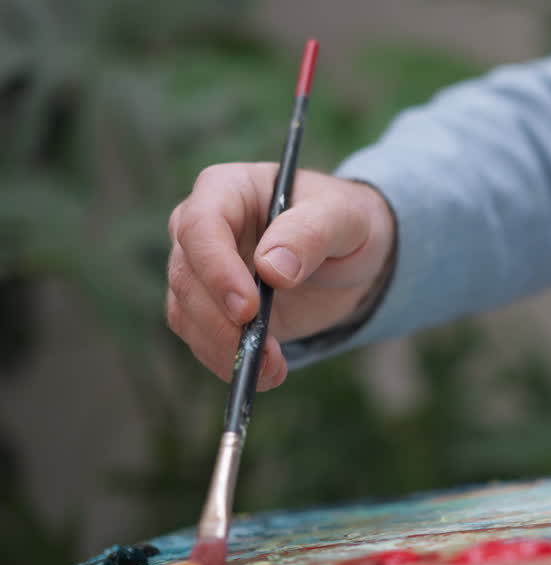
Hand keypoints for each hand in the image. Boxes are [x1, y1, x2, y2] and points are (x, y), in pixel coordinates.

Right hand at [166, 163, 394, 389]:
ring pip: (186, 313)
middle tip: (266, 353)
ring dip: (224, 348)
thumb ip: (311, 234)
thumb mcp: (343, 218)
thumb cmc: (345, 221)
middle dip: (220, 321)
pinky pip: (201, 338)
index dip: (217, 269)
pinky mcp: (211, 308)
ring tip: (274, 370)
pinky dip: (227, 361)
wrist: (350, 256)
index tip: (247, 308)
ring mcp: (202, 270)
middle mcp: (202, 228)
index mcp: (226, 189)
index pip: (201, 226)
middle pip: (186, 276)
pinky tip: (266, 374)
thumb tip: (271, 268)